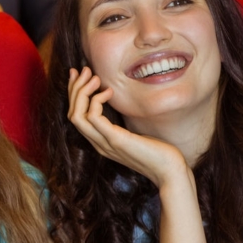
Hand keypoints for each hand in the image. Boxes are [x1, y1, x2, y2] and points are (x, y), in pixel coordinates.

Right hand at [67, 67, 187, 186]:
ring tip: (94, 78)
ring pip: (77, 116)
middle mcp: (98, 143)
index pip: (76, 117)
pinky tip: (109, 93)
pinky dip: (96, 101)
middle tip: (83, 70)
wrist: (169, 172)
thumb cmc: (158, 153)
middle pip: (72, 114)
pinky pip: (94, 118)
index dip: (74, 94)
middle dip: (75, 89)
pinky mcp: (116, 141)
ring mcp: (104, 143)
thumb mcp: (135, 135)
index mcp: (100, 142)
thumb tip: (121, 107)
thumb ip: (123, 125)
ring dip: (82, 93)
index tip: (80, 76)